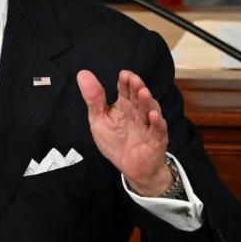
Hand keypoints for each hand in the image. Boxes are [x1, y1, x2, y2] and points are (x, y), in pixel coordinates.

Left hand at [76, 68, 171, 195]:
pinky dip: (157, 122)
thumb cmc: (115, 141)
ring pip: (150, 110)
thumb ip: (93, 98)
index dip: (125, 81)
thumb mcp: (99, 119)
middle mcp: (138, 112)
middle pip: (138, 97)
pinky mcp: (156, 140)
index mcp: (125, 105)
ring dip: (147, 101)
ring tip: (143, 93)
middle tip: (134, 80)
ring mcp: (148, 125)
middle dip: (137, 88)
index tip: (124, 74)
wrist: (130, 168)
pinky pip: (158, 130)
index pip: (126, 89)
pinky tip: (152, 115)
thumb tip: (82, 73)